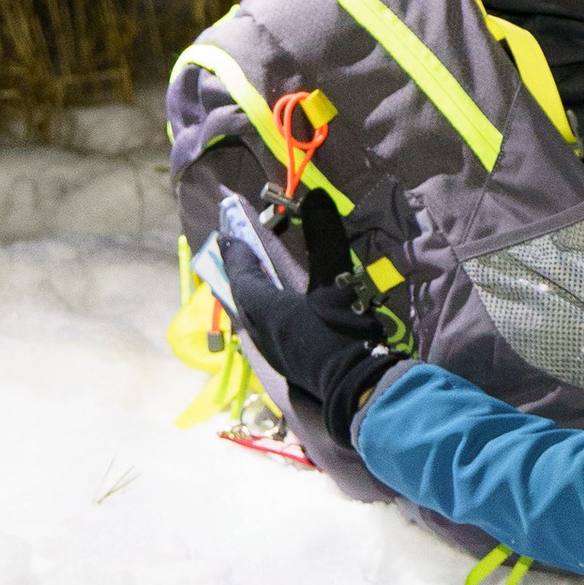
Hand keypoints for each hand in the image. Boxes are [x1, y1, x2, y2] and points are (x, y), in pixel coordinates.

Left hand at [220, 244, 405, 448]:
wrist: (357, 387)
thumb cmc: (341, 332)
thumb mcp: (335, 279)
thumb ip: (325, 238)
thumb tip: (316, 197)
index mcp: (266, 309)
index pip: (242, 276)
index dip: (236, 253)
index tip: (226, 234)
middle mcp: (262, 331)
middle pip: (241, 297)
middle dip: (238, 272)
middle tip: (234, 253)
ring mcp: (274, 351)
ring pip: (252, 317)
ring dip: (250, 294)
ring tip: (252, 279)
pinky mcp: (288, 365)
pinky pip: (265, 330)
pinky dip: (264, 312)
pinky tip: (277, 313)